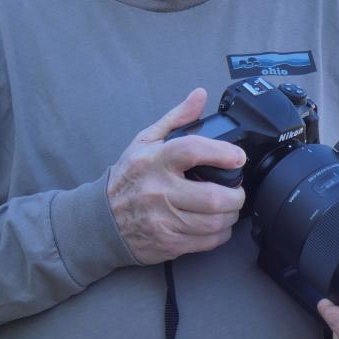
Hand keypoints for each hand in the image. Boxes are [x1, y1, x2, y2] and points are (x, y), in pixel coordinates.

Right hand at [107, 88, 246, 263]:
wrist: (100, 221)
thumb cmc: (128, 177)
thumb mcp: (146, 142)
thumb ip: (177, 118)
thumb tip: (200, 95)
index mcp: (155, 161)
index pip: (192, 151)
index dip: (222, 153)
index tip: (238, 157)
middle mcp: (158, 191)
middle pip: (212, 196)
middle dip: (236, 195)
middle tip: (238, 190)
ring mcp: (162, 220)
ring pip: (213, 222)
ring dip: (231, 215)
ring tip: (230, 207)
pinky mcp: (167, 244)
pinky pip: (205, 242)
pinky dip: (220, 234)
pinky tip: (219, 225)